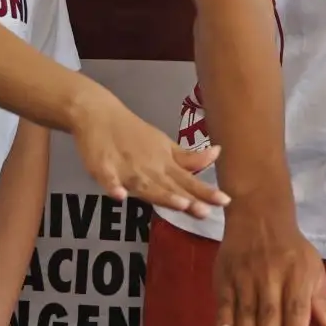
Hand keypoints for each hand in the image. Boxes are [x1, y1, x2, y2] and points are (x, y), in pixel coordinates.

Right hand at [72, 94, 229, 216]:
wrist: (100, 114)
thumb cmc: (135, 134)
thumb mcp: (164, 145)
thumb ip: (188, 157)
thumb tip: (218, 153)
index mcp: (164, 163)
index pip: (188, 180)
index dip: (205, 191)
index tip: (225, 201)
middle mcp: (149, 167)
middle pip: (171, 185)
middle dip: (188, 198)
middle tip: (206, 211)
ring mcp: (126, 168)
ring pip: (145, 185)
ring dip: (161, 194)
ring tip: (179, 203)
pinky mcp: (102, 167)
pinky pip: (108, 179)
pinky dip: (113, 186)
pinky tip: (119, 196)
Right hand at [215, 207, 325, 325]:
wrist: (259, 216)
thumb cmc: (292, 249)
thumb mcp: (312, 268)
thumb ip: (318, 300)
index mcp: (297, 274)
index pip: (296, 305)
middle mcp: (271, 275)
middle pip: (270, 312)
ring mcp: (246, 274)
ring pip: (245, 308)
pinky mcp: (226, 274)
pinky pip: (224, 297)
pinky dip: (223, 316)